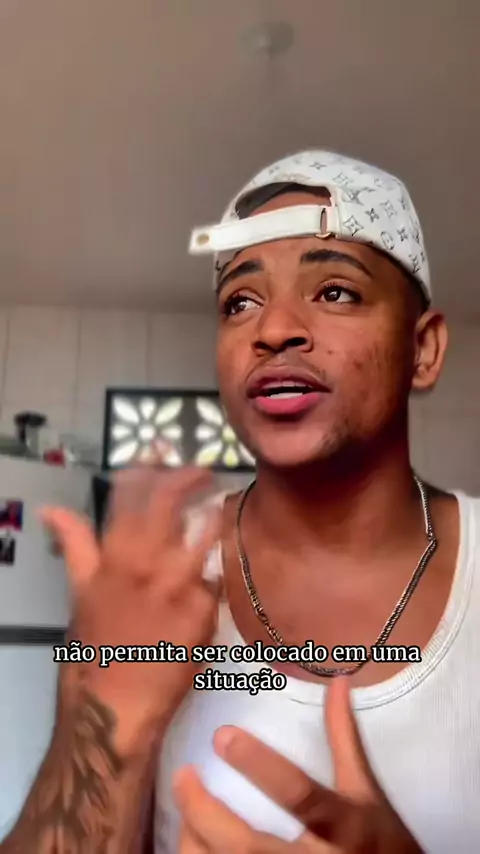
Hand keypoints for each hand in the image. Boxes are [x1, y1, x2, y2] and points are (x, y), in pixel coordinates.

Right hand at [41, 459, 221, 738]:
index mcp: (115, 552)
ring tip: (218, 503)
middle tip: (203, 470)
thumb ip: (74, 542)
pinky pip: (215, 577)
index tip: (162, 451)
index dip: (150, 465)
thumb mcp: (81, 586)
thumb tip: (49, 509)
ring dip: (211, 514)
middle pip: (172, 502)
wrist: (120, 697)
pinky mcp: (204, 608)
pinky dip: (214, 569)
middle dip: (189, 478)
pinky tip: (214, 569)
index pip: (134, 491)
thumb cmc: (99, 639)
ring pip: (203, 532)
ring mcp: (179, 584)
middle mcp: (148, 561)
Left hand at [174, 678, 423, 852]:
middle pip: (250, 846)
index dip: (260, 766)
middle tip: (182, 776)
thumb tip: (338, 681)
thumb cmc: (380, 842)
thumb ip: (344, 738)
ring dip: (197, 845)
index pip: (298, 794)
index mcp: (343, 824)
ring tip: (182, 816)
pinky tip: (192, 844)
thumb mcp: (366, 792)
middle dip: (207, 814)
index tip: (221, 736)